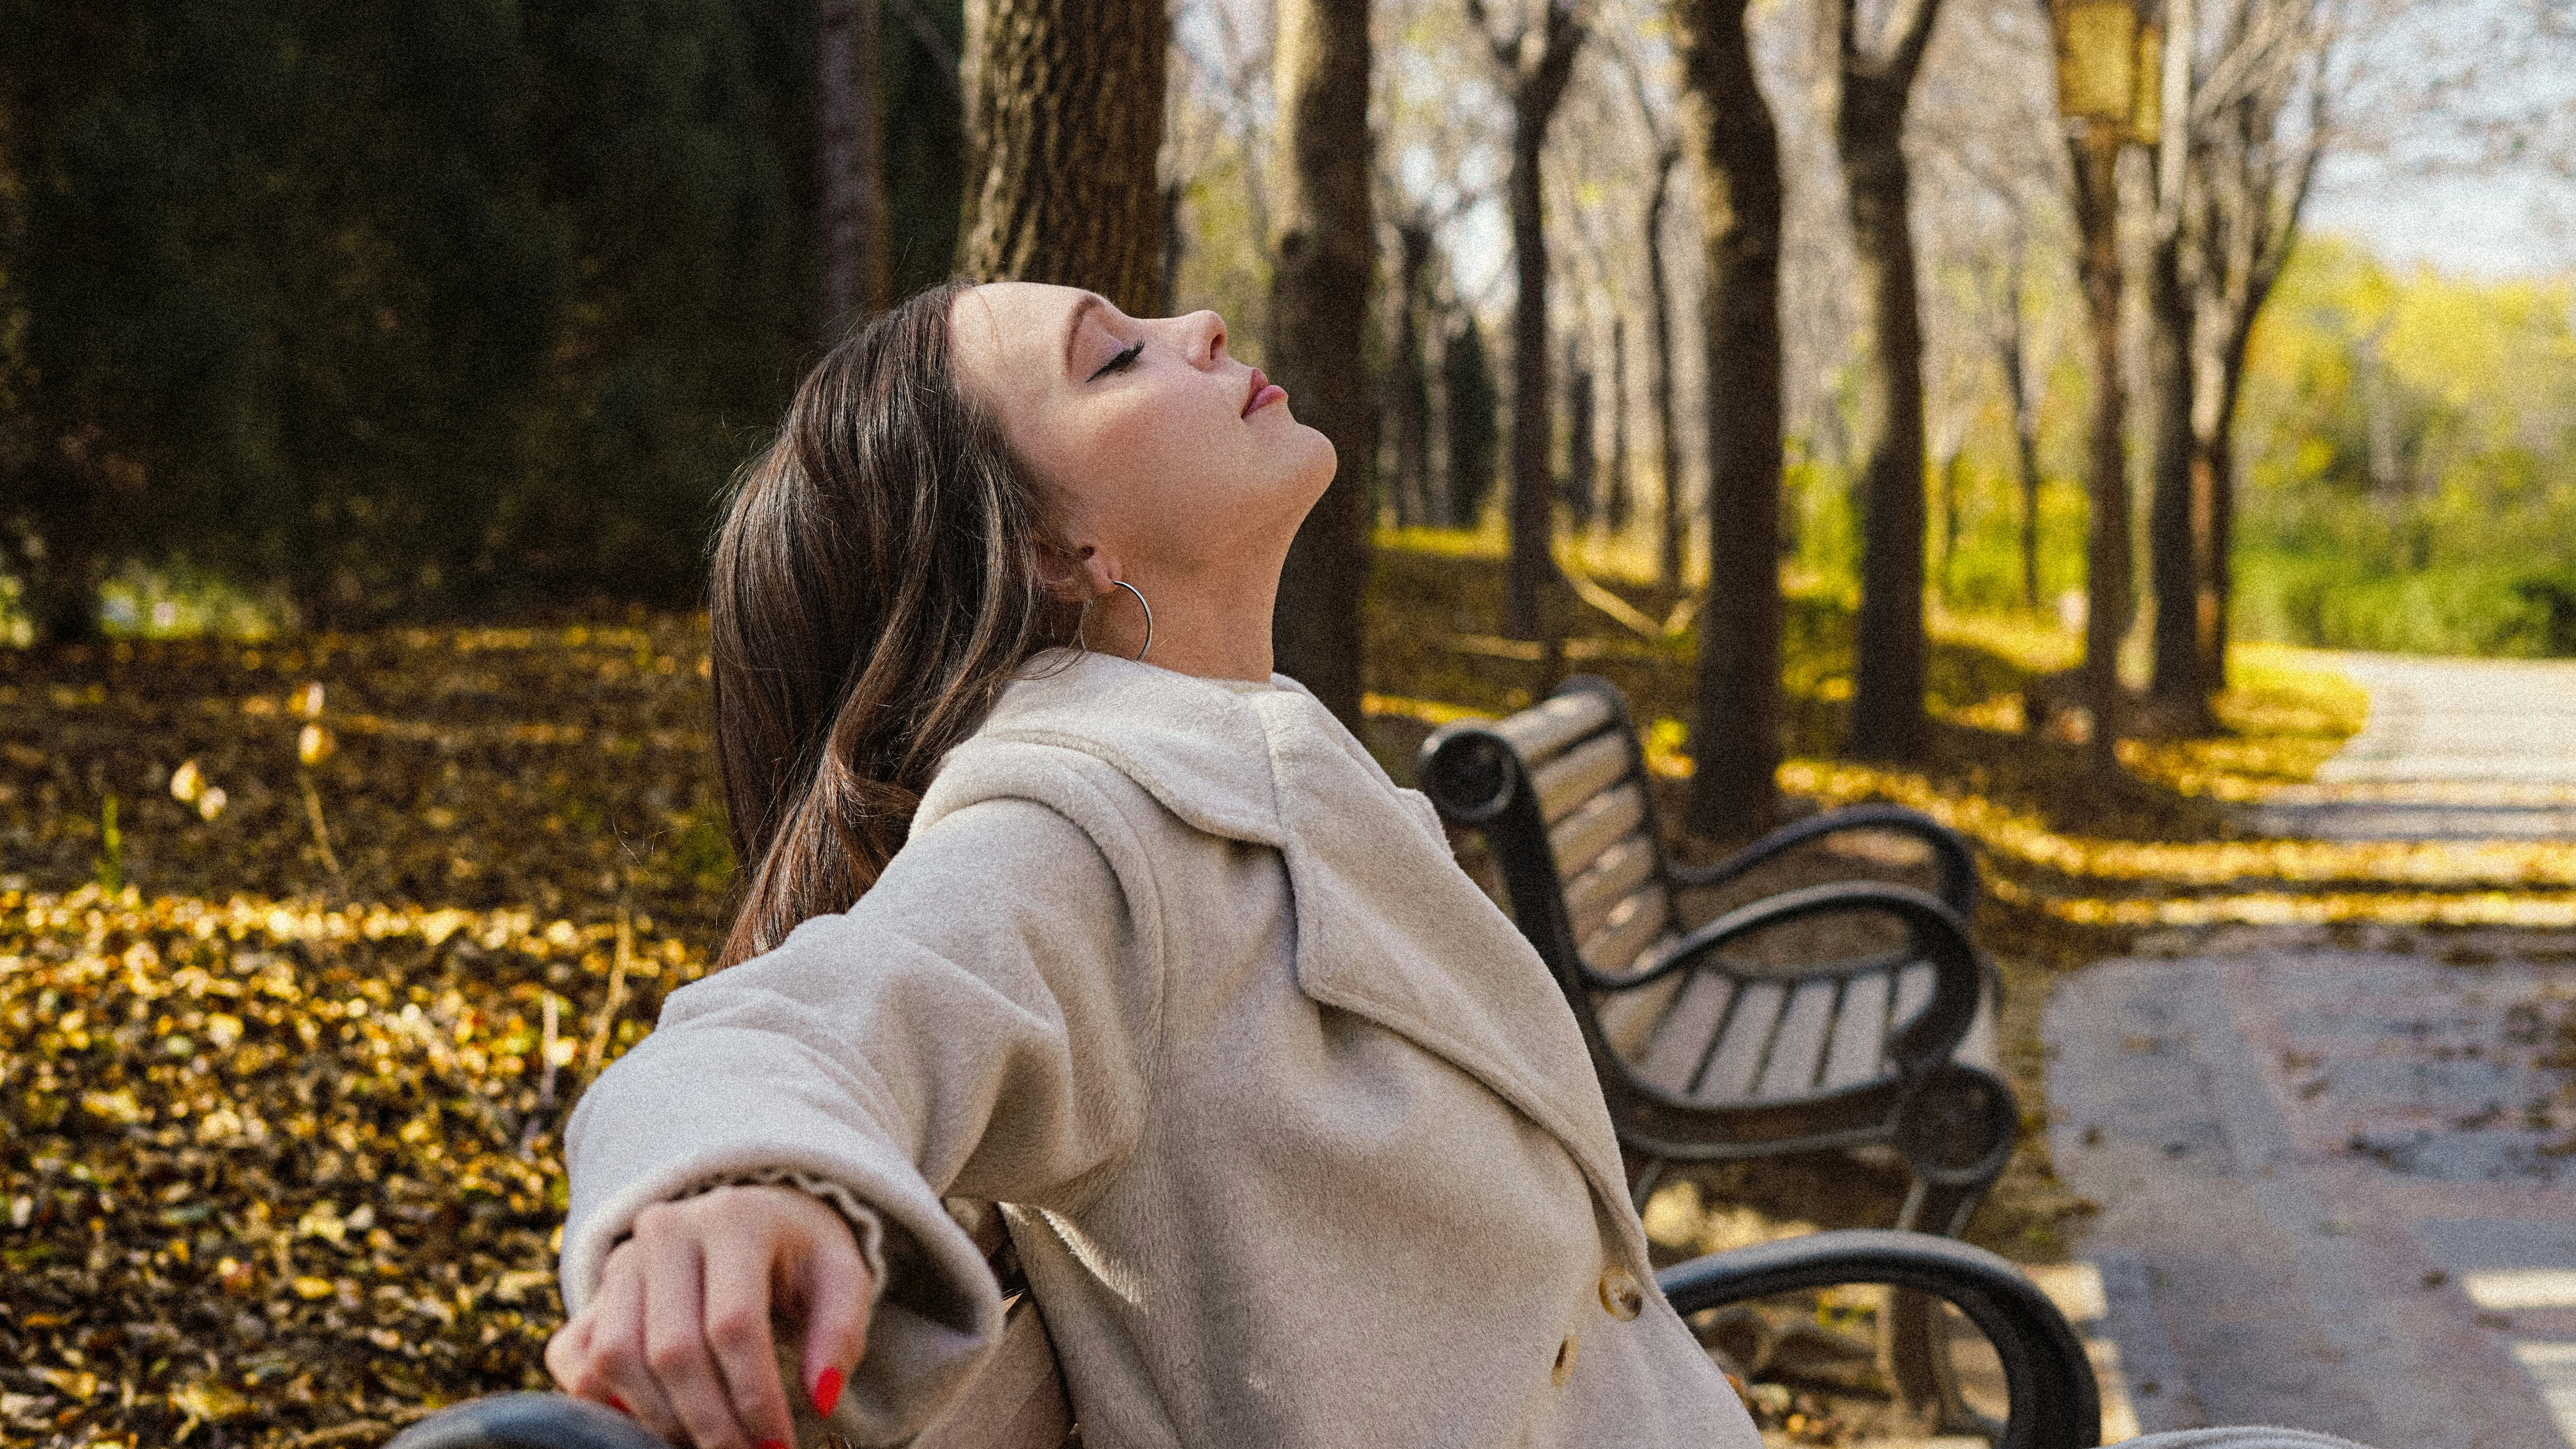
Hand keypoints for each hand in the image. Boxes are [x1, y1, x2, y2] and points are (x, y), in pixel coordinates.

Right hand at [547, 1184, 872, 1448]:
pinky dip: (605, 1404)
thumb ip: (840, 1333)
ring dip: (660, 1420)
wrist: (747, 1220)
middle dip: (710, 1422)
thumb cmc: (800, 1255)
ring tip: (707, 1444)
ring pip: (617, 1358)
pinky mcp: (593, 1290)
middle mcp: (666, 1230)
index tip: (779, 1444)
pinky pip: (576, 1359)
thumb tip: (822, 1399)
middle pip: (672, 1350)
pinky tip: (655, 1425)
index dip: (754, 1397)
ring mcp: (621, 1259)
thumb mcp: (842, 1277)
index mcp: (734, 1218)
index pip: (734, 1324)